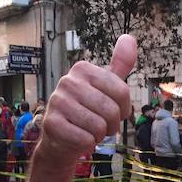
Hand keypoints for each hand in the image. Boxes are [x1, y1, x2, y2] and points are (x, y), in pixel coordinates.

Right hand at [38, 35, 135, 168]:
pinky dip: (87, 144)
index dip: (124, 109)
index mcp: (83, 69)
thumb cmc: (87, 111)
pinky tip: (77, 138)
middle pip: (112, 110)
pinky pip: (86, 139)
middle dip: (111, 124)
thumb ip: (119, 65)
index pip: (123, 92)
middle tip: (99, 124)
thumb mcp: (105, 86)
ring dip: (98, 135)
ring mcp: (57, 101)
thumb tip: (129, 38)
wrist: (61, 139)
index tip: (111, 110)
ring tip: (87, 130)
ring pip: (99, 126)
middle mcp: (67, 81)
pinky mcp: (52, 124)